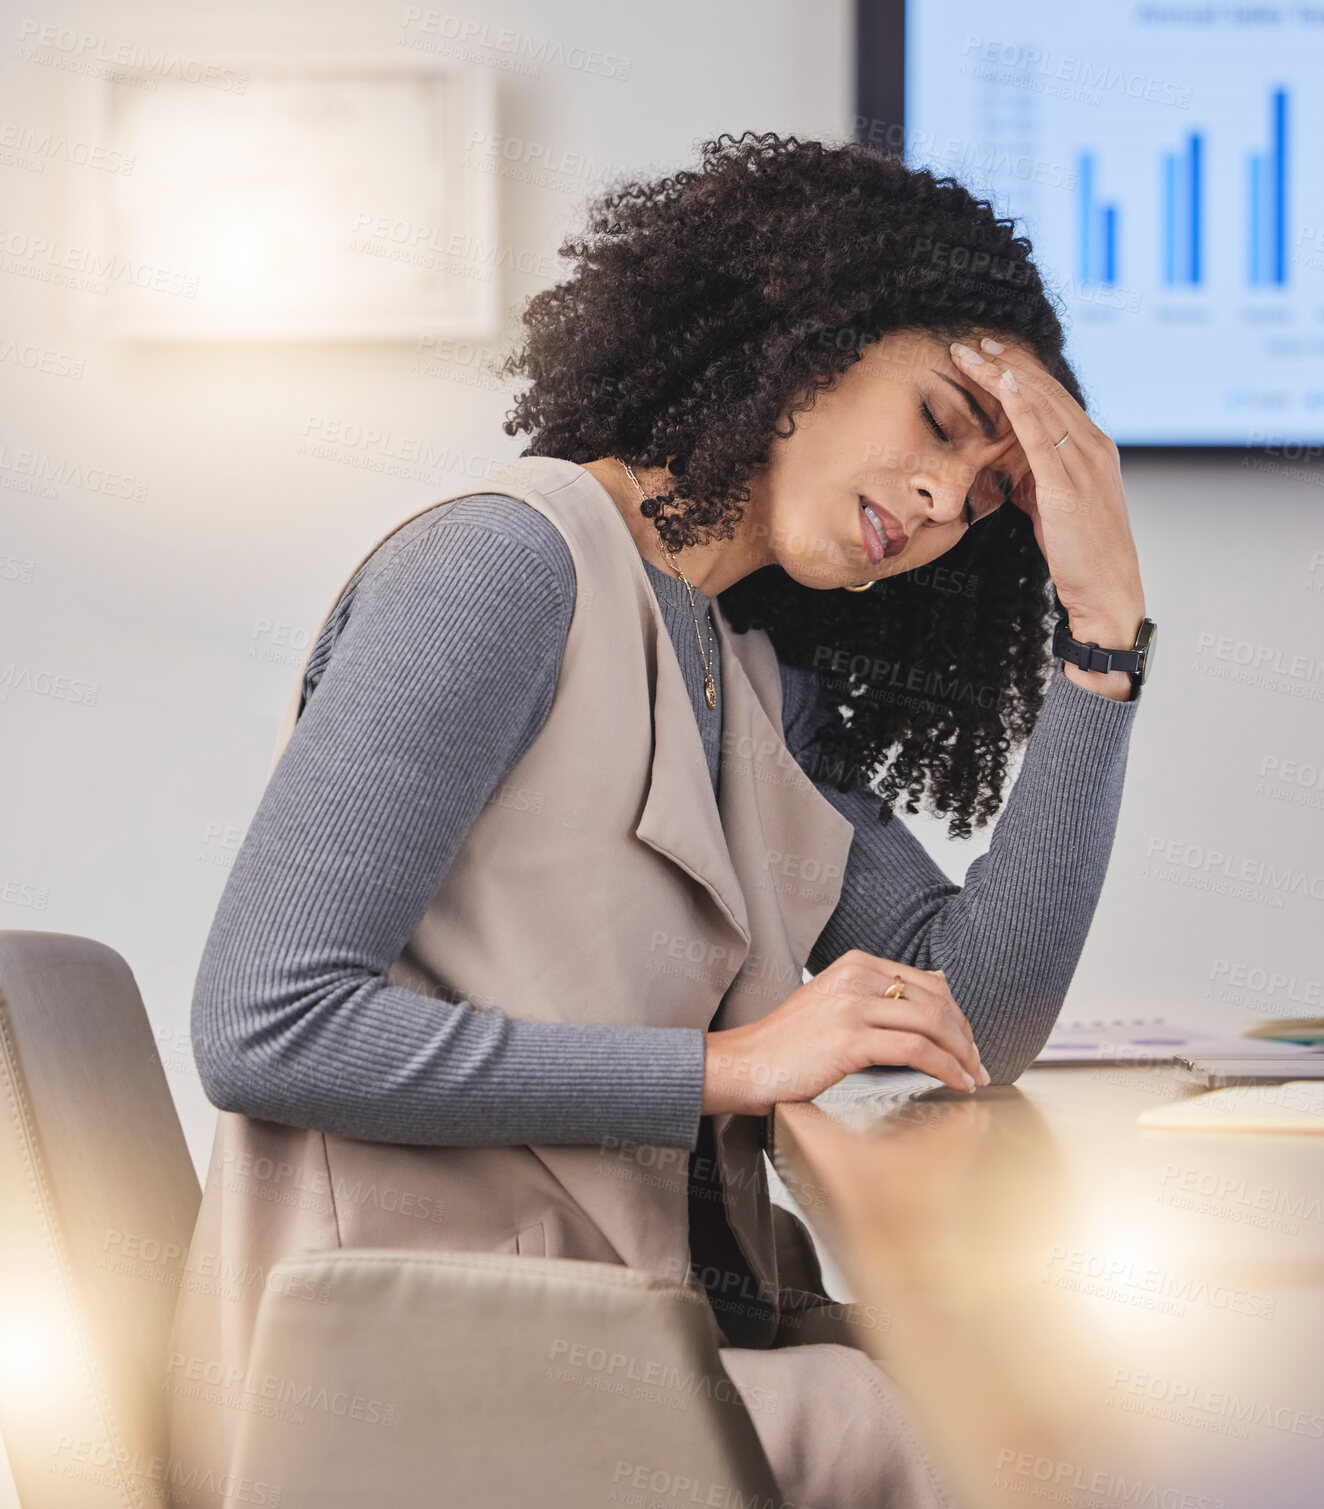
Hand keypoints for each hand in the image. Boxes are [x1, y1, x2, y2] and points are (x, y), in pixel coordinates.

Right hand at [701, 949, 988, 1116]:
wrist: (745, 1064)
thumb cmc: (787, 1043)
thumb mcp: (835, 1000)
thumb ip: (881, 990)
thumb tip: (938, 980)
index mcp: (855, 963)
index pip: (928, 982)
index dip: (957, 1015)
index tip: (968, 1043)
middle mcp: (856, 976)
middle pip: (936, 1000)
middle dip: (965, 1035)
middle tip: (977, 1063)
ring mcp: (852, 1005)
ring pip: (932, 1022)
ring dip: (962, 1053)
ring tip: (973, 1075)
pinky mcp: (850, 1038)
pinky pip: (916, 1049)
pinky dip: (945, 1067)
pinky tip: (955, 1082)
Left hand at [951, 335, 1145, 692]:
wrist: (1107, 591)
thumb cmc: (1079, 553)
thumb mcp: (1052, 505)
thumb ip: (1035, 477)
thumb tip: (1006, 462)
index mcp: (1092, 448)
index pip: (1051, 398)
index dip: (1018, 371)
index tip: (987, 352)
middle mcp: (1093, 447)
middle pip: (1044, 391)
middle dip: (1006, 362)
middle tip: (971, 341)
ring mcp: (1084, 464)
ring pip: (1040, 404)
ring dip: (1003, 374)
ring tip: (972, 354)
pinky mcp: (1069, 486)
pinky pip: (1042, 435)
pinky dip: (1022, 405)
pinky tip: (1002, 383)